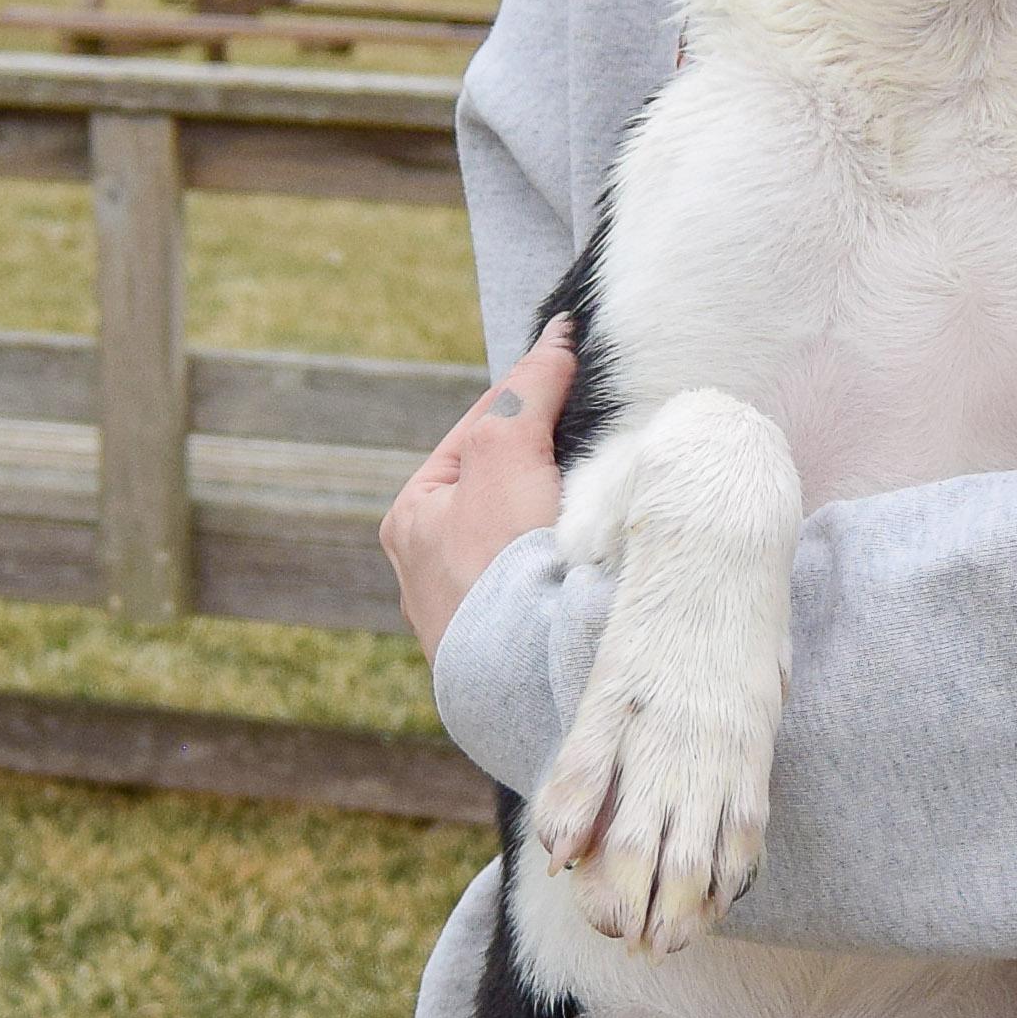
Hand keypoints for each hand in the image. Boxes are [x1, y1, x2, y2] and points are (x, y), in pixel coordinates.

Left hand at [379, 319, 578, 661]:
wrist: (530, 679)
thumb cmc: (502, 566)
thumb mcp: (506, 456)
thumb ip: (526, 393)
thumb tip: (554, 338)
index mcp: (411, 519)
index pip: (480, 432)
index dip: (531, 396)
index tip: (577, 367)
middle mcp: (430, 568)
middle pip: (503, 484)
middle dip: (549, 459)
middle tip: (600, 430)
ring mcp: (472, 614)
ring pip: (526, 535)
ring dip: (563, 513)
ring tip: (605, 490)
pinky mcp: (513, 650)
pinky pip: (544, 584)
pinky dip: (570, 562)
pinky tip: (597, 553)